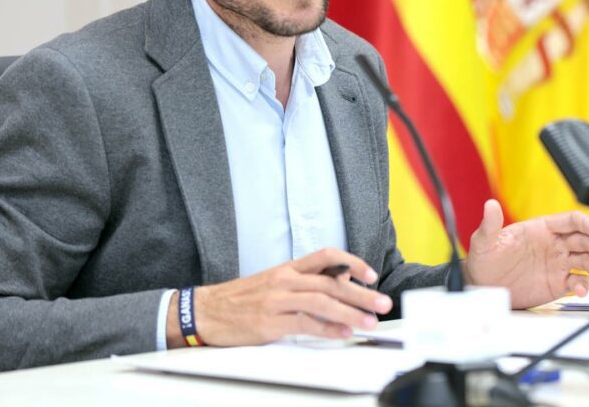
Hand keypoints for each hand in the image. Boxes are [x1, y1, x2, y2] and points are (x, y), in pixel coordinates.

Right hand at [170, 248, 392, 347]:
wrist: (206, 311)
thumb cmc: (242, 299)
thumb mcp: (273, 283)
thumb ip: (302, 285)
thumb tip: (335, 293)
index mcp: (288, 268)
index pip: (326, 256)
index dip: (351, 262)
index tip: (370, 274)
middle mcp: (285, 280)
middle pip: (330, 281)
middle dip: (360, 292)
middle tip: (382, 302)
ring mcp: (278, 300)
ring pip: (322, 301)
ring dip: (350, 311)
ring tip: (369, 320)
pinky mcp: (270, 322)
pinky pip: (305, 324)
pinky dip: (328, 328)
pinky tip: (344, 333)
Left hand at [463, 199, 588, 307]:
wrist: (483, 287)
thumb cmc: (485, 259)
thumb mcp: (485, 241)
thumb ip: (491, 224)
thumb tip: (489, 205)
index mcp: (541, 228)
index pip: (570, 220)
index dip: (586, 223)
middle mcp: (554, 244)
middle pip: (583, 239)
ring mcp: (558, 264)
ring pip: (585, 260)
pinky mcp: (558, 283)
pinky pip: (577, 282)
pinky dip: (583, 285)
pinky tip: (581, 289)